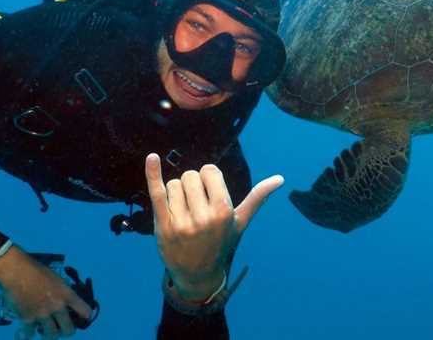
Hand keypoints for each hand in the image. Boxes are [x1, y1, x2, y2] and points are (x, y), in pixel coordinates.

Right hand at [0, 246, 90, 338]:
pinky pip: (29, 334)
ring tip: (47, 332)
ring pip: (51, 335)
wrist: (17, 271)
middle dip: (67, 331)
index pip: (85, 311)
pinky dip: (28, 335)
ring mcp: (43, 314)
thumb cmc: (38, 270)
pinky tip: (27, 333)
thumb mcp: (57, 279)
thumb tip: (66, 303)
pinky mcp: (27, 318)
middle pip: (69, 330)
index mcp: (67, 294)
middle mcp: (58, 306)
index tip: (83, 318)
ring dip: (50, 334)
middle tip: (63, 329)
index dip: (85, 316)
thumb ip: (63, 292)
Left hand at [144, 153, 283, 301]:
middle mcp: (203, 217)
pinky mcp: (163, 226)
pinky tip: (152, 158)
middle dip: (192, 185)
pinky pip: (157, 193)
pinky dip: (153, 174)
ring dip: (177, 192)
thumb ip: (257, 198)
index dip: (208, 178)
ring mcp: (182, 222)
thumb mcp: (240, 221)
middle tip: (196, 205)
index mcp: (224, 211)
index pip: (209, 171)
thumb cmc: (222, 243)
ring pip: (174, 184)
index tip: (209, 192)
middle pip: (190, 176)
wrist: (198, 274)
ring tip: (184, 210)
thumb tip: (280, 178)